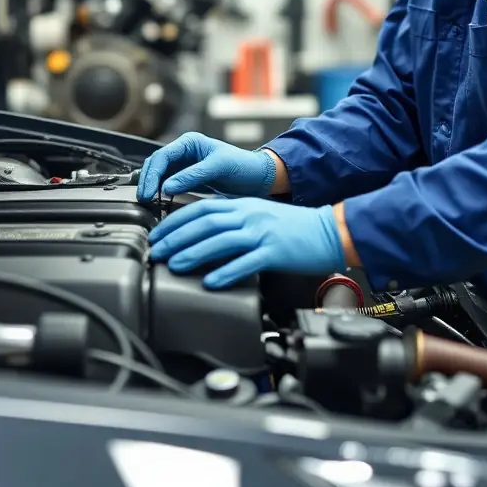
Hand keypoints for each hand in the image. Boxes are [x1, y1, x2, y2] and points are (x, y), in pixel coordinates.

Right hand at [136, 133, 275, 201]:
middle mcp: (183, 152)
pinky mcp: (186, 179)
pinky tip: (156, 203)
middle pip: (155, 165)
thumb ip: (193, 176)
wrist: (257, 177)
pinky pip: (167, 184)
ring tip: (147, 203)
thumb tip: (167, 187)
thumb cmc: (242, 165)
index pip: (162, 156)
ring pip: (158, 175)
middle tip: (144, 199)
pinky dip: (160, 192)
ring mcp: (183, 166)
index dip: (152, 174)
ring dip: (151, 187)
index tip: (150, 192)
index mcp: (189, 142)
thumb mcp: (219, 167)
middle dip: (148, 181)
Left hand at [148, 196, 344, 289]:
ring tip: (176, 264)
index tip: (159, 235)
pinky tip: (211, 282)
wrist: (329, 231)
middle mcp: (249, 215)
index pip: (200, 208)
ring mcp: (261, 232)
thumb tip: (202, 233)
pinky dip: (226, 272)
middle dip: (176, 237)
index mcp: (243, 205)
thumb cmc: (293, 227)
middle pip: (205, 222)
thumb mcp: (259, 214)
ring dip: (194, 253)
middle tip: (158, 251)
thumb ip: (233, 220)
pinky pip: (246, 262)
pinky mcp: (274, 251)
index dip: (175, 221)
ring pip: (220, 240)